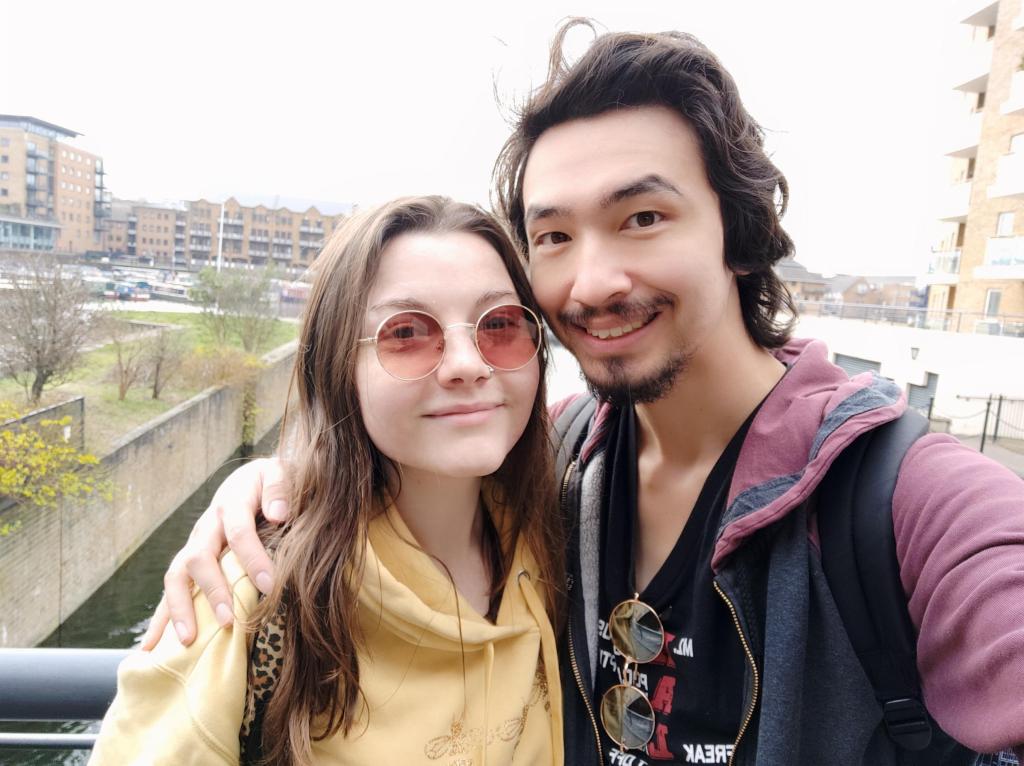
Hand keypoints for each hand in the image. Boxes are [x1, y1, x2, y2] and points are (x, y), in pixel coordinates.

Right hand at [140, 457, 291, 648]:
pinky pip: (172, 591)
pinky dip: (161, 619)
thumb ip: (279, 490)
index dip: (252, 558)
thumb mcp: (280, 473)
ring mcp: (194, 545)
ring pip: (177, 576)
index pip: (239, 532)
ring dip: (180, 609)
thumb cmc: (272, 483)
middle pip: (199, 558)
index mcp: (231, 503)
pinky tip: (152, 648)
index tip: (270, 586)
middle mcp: (206, 526)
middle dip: (212, 591)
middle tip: (229, 621)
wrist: (252, 480)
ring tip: (187, 641)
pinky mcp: (189, 562)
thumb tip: (279, 515)